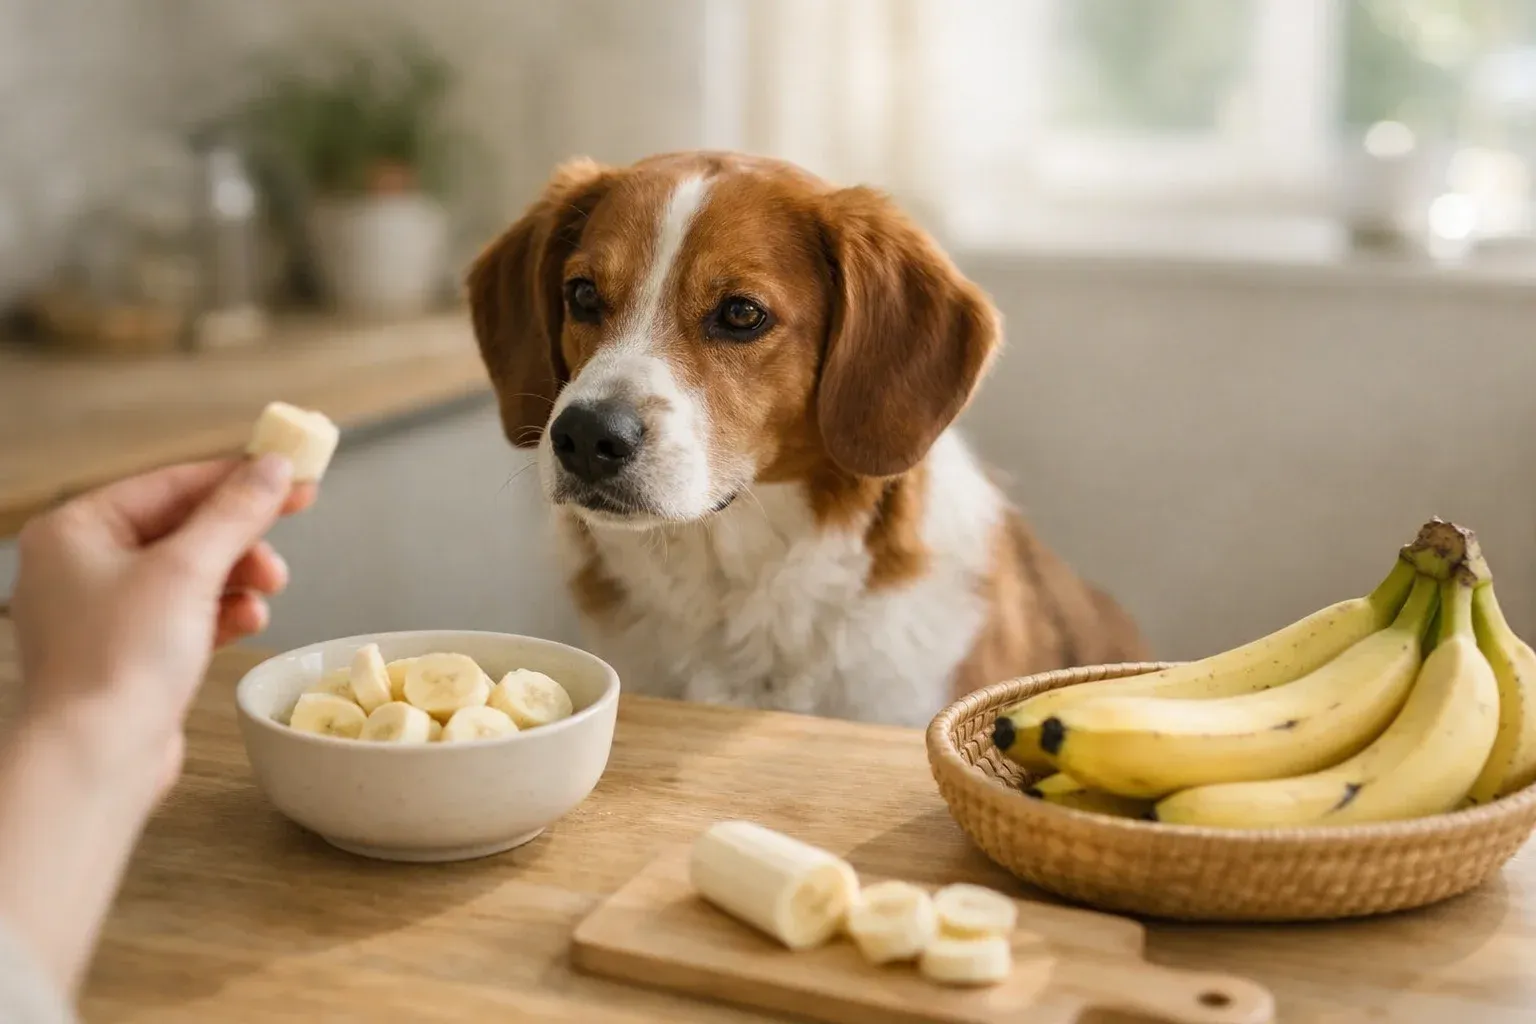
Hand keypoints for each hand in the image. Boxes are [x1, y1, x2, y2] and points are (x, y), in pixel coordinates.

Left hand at [11, 456, 314, 786]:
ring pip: (191, 573)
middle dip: (240, 540)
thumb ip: (236, 513)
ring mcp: (104, 613)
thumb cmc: (116, 663)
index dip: (238, 479)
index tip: (291, 474)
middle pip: (183, 528)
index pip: (171, 484)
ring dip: (237, 578)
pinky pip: (187, 613)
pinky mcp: (128, 653)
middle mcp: (81, 566)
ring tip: (267, 592)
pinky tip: (246, 621)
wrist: (97, 758)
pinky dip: (222, 613)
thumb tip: (273, 468)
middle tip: (284, 543)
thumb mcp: (188, 570)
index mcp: (75, 531)